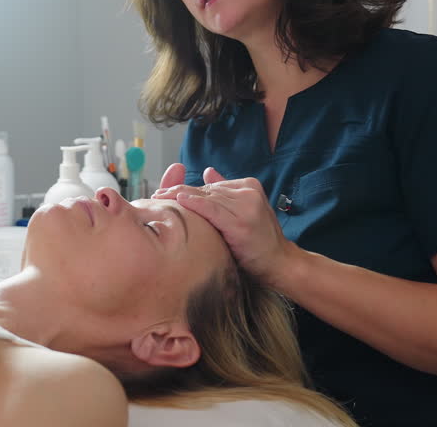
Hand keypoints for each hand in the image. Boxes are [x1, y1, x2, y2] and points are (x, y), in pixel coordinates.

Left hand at [152, 166, 294, 282]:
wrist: (281, 264)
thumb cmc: (260, 242)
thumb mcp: (244, 211)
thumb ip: (226, 191)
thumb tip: (207, 172)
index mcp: (249, 186)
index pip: (211, 187)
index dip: (187, 189)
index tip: (165, 191)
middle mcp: (248, 192)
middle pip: (206, 191)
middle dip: (179, 192)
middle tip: (156, 194)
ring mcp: (246, 206)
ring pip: (206, 198)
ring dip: (180, 197)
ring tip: (159, 198)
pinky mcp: (241, 222)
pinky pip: (212, 209)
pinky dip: (195, 204)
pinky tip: (179, 200)